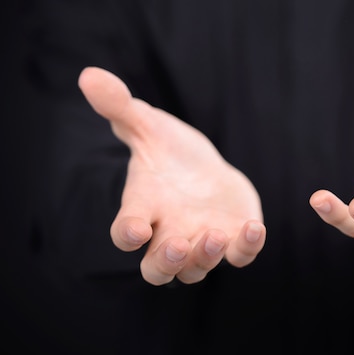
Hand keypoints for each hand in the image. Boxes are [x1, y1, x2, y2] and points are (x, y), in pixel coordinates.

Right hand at [78, 67, 265, 284]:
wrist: (204, 167)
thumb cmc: (169, 151)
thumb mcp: (147, 124)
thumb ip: (121, 107)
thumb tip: (90, 76)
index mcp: (143, 208)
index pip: (125, 231)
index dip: (127, 235)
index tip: (135, 230)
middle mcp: (168, 233)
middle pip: (157, 269)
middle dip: (167, 263)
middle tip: (179, 246)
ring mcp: (202, 242)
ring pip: (196, 270)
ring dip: (204, 258)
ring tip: (215, 235)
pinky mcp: (234, 241)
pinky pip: (239, 257)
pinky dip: (246, 249)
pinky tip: (255, 227)